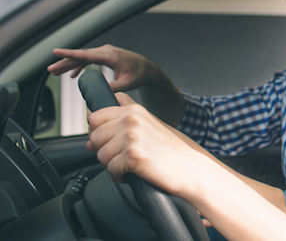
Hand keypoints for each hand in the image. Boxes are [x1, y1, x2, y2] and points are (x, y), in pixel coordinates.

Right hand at [48, 45, 155, 91]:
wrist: (148, 69)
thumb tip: (98, 93)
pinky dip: (80, 66)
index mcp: (111, 56)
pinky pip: (89, 60)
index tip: (56, 52)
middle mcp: (107, 51)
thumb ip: (112, 87)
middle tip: (50, 69)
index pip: (86, 54)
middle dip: (65, 62)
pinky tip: (72, 75)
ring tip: (56, 72)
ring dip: (70, 64)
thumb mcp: (127, 84)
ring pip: (83, 57)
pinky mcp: (106, 56)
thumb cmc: (140, 74)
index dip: (70, 54)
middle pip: (81, 56)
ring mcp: (106, 52)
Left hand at [86, 92, 203, 195]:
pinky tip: (133, 174)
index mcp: (134, 110)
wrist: (193, 169)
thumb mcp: (150, 125)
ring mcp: (132, 136)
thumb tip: (90, 133)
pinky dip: (119, 176)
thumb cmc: (173, 151)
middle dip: (104, 150)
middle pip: (94, 136)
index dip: (98, 132)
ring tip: (131, 166)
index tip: (110, 141)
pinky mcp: (133, 156)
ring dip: (112, 165)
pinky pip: (110, 169)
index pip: (96, 116)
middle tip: (123, 157)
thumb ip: (124, 119)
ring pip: (100, 154)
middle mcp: (132, 119)